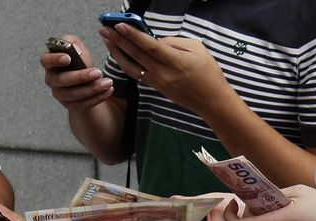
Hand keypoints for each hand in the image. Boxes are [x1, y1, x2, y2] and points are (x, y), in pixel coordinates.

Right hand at [41, 35, 114, 111]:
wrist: (85, 80)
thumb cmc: (79, 61)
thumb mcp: (77, 48)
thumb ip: (73, 43)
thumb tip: (75, 48)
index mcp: (50, 63)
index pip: (45, 60)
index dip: (55, 59)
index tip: (68, 58)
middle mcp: (52, 80)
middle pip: (62, 80)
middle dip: (80, 77)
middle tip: (97, 72)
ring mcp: (60, 95)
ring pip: (74, 95)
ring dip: (92, 89)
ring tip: (108, 82)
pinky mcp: (71, 105)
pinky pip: (83, 104)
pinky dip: (98, 97)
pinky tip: (109, 90)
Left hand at [98, 24, 234, 116]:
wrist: (211, 100)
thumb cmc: (208, 72)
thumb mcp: (197, 49)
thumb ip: (174, 42)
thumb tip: (155, 41)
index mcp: (175, 61)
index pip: (149, 47)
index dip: (133, 36)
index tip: (119, 25)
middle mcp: (163, 73)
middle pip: (136, 55)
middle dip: (118, 41)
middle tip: (104, 29)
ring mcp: (157, 82)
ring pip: (132, 67)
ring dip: (117, 52)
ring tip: (106, 39)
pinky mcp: (155, 87)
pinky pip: (137, 74)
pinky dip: (125, 62)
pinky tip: (118, 53)